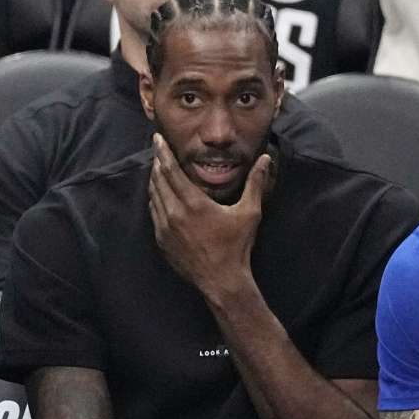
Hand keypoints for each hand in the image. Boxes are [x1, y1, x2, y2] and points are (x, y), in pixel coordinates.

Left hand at [147, 134, 270, 297]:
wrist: (221, 280)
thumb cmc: (236, 246)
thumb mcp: (250, 213)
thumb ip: (255, 183)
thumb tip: (265, 159)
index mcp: (193, 204)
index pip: (170, 171)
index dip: (163, 153)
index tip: (157, 139)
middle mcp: (174, 213)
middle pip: (158, 181)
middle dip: (157, 163)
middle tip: (157, 150)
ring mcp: (164, 228)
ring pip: (153, 196)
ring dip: (154, 180)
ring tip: (158, 168)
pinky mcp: (161, 240)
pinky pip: (154, 212)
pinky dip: (155, 199)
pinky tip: (160, 195)